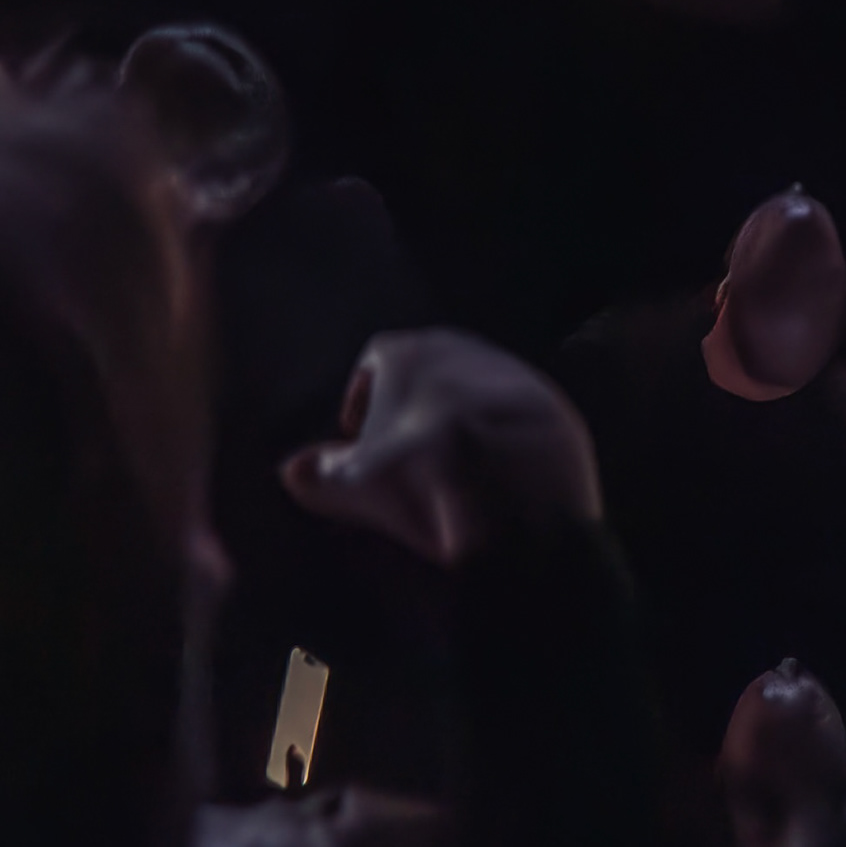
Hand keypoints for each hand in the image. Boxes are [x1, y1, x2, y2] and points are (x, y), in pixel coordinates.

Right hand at [280, 329, 603, 566]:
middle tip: (404, 454)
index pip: (375, 362)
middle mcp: (463, 348)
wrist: (518, 498)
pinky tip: (501, 479)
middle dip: (414, 406)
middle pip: (430, 368)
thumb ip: (319, 475)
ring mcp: (514, 374)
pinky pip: (520, 418)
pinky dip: (506, 440)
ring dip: (462, 419)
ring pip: (477, 389)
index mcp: (409, 354)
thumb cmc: (422, 483)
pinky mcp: (555, 407)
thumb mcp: (357, 486)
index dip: (363, 398)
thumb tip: (290, 470)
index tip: (357, 436)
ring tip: (454, 469)